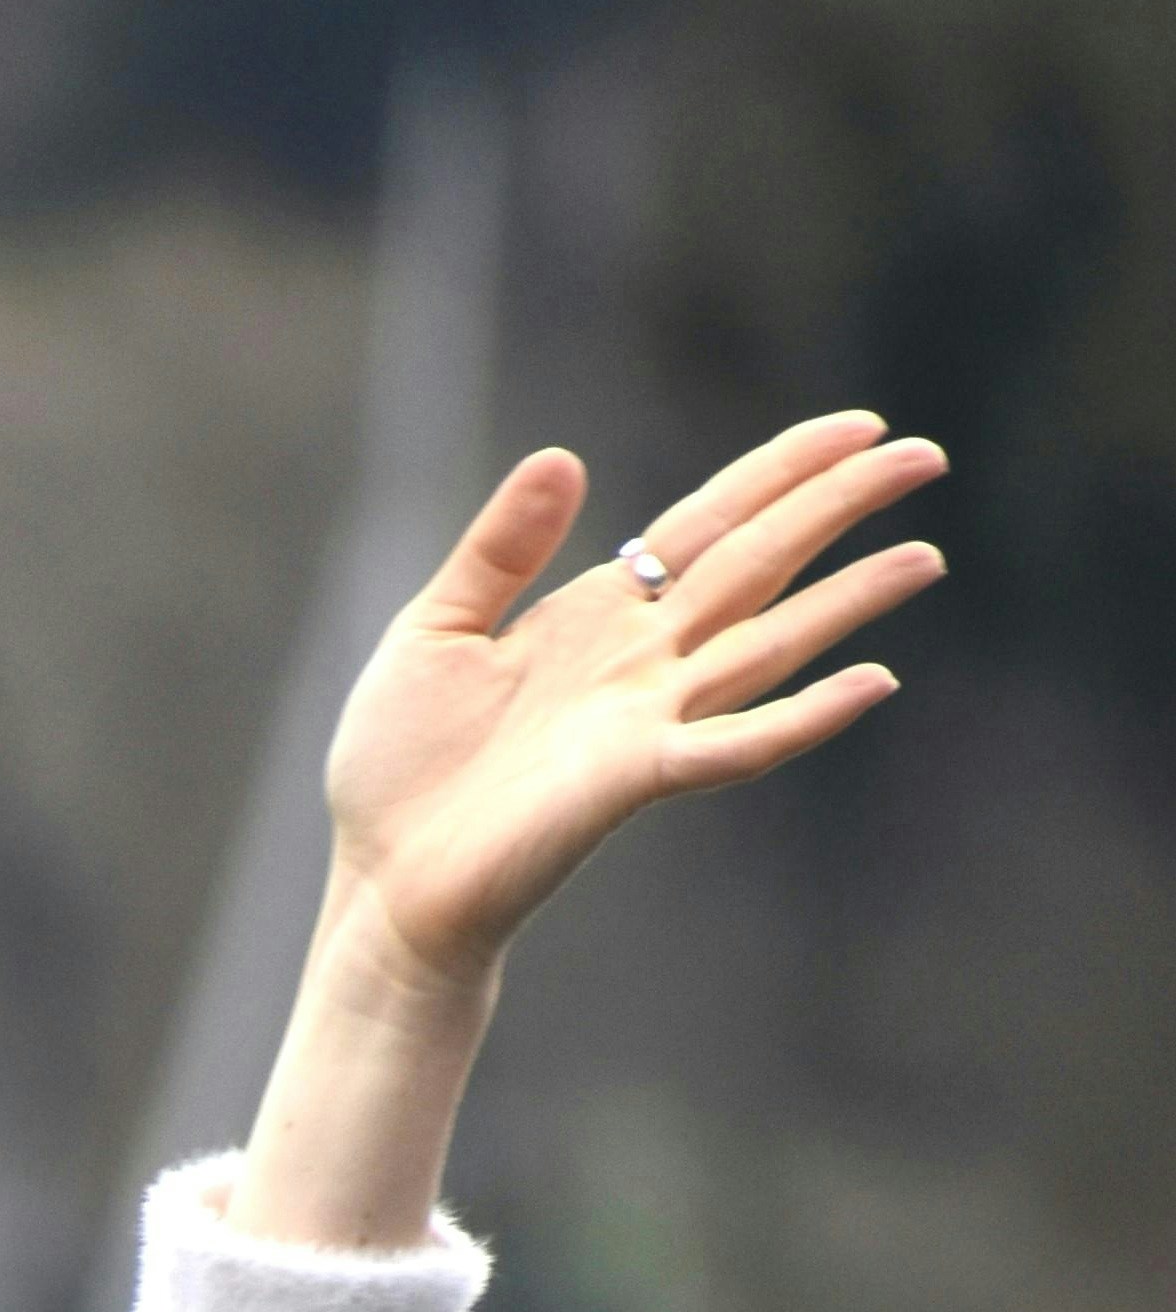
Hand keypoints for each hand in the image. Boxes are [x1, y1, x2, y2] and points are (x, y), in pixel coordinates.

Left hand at [320, 413, 946, 999]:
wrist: (385, 883)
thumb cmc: (402, 770)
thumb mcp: (435, 629)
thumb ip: (500, 548)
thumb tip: (564, 457)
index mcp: (597, 616)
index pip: (709, 523)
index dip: (781, 472)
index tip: (855, 428)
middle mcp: (640, 662)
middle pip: (759, 563)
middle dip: (840, 506)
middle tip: (927, 454)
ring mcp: (645, 721)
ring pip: (769, 643)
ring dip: (850, 600)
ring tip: (927, 557)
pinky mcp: (633, 779)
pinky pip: (733, 744)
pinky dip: (803, 717)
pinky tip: (870, 683)